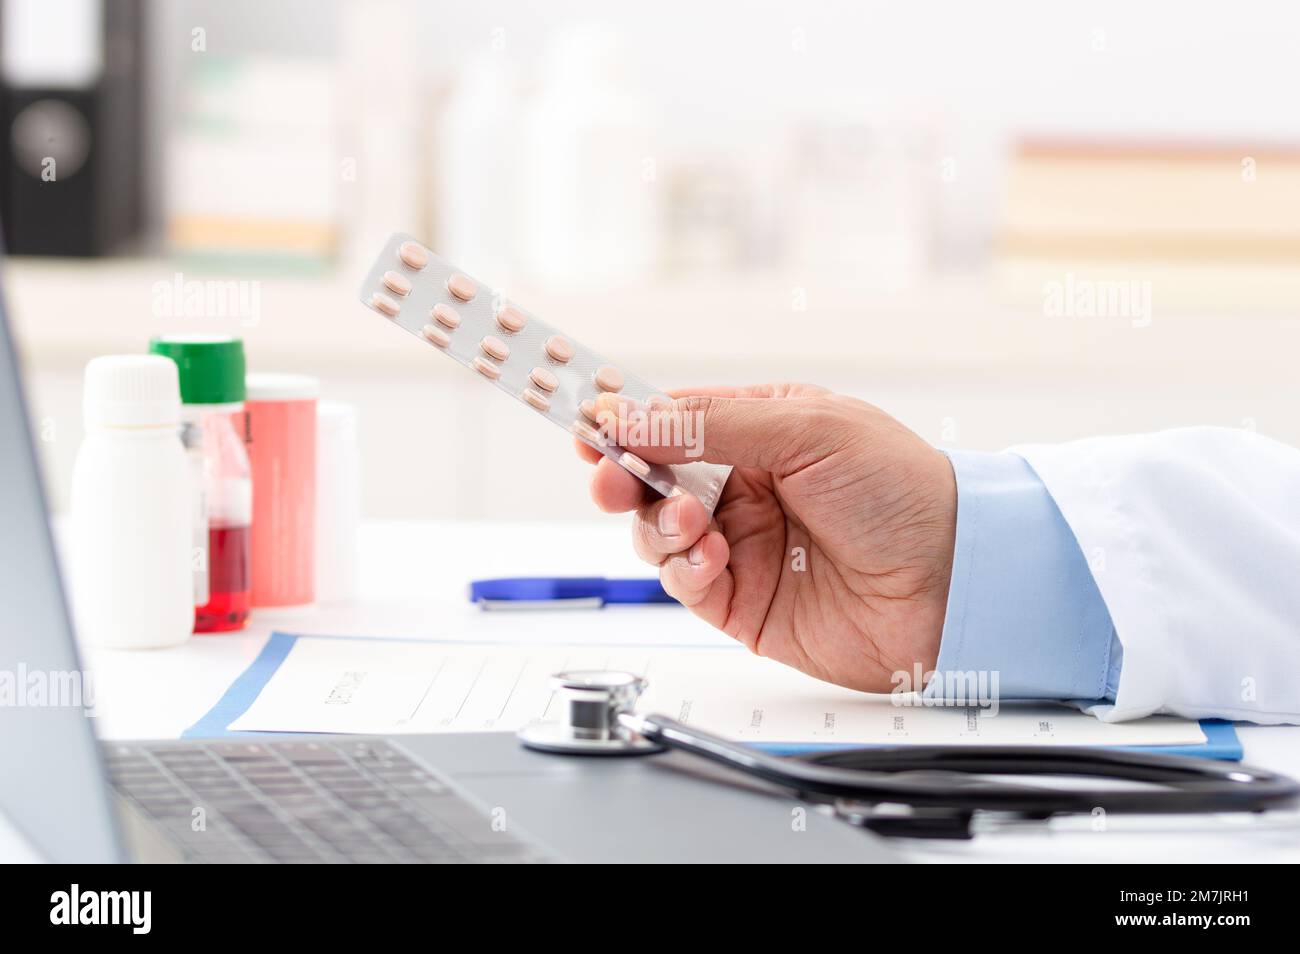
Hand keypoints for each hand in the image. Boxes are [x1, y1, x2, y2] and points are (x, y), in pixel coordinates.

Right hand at [575, 384, 956, 692]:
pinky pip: (683, 583)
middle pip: (652, 479)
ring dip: (660, 527)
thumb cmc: (902, 491)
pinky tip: (712, 561)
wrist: (955, 584)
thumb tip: (627, 414)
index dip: (626, 423)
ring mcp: (743, 545)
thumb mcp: (806, 429)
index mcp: (763, 430)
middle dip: (624, 478)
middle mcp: (746, 487)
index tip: (587, 424)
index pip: (673, 419)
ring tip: (696, 526)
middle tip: (612, 481)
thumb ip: (709, 422)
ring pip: (657, 534)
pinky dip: (683, 570)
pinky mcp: (743, 603)